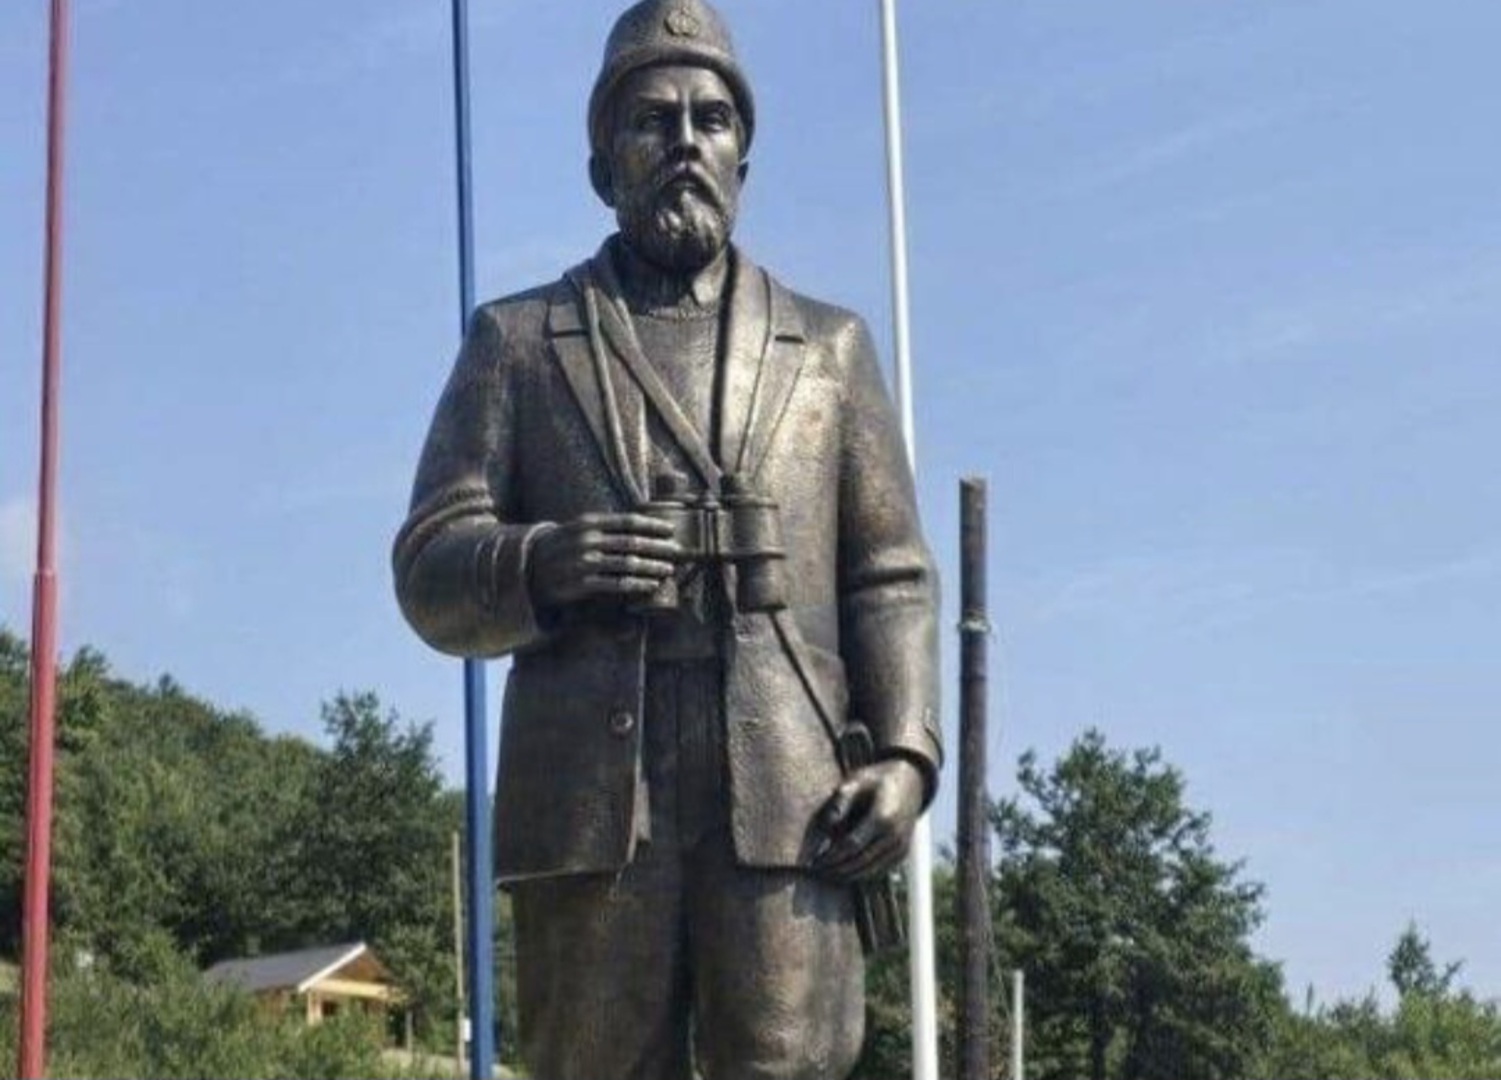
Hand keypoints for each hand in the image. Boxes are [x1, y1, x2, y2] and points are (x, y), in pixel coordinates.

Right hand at [527, 513, 681, 610]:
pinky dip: (637, 584)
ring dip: (652, 567)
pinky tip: (650, 585)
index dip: (653, 525)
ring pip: (628, 564)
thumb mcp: (578, 530)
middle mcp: (587, 540)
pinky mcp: (581, 584)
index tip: (671, 530)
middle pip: (633, 542)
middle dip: (659, 547)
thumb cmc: (560, 549)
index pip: (628, 521)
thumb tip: (638, 526)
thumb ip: (604, 528)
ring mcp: (584, 562)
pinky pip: (616, 584)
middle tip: (678, 552)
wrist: (528, 570)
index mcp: (588, 523)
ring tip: (668, 569)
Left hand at [812, 758, 923, 882]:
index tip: (815, 859)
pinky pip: (879, 870)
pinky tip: (843, 872)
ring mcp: (901, 846)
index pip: (852, 844)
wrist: (910, 783)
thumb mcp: (858, 779)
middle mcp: (895, 835)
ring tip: (825, 874)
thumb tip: (828, 823)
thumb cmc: (877, 780)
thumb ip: (841, 799)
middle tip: (816, 871)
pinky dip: (861, 874)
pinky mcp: (902, 854)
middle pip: (861, 861)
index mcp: (883, 816)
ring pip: (870, 871)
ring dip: (847, 875)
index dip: (832, 855)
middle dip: (837, 869)